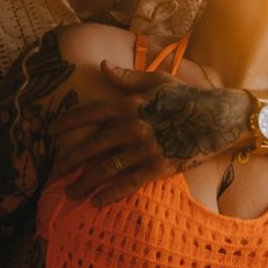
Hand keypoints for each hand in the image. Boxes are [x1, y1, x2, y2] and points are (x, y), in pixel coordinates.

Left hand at [51, 62, 181, 203]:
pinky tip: (96, 201)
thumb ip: (127, 77)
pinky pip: (127, 184)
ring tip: (70, 191)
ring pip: (105, 169)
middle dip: (69, 159)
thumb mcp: (156, 81)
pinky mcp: (157, 168)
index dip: (67, 122)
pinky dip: (110, 194)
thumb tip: (103, 66)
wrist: (217, 118)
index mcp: (128, 104)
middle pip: (91, 146)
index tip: (50, 130)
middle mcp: (131, 127)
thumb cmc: (187, 97)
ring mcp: (143, 149)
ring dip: (84, 182)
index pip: (89, 113)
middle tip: (54, 170)